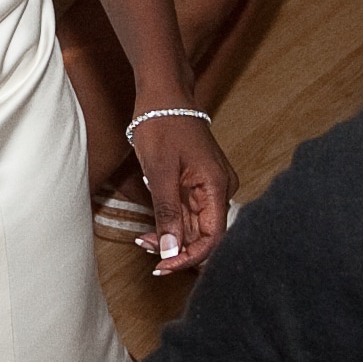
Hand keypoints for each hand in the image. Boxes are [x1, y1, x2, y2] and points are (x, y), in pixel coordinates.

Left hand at [126, 110, 236, 275]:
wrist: (163, 95)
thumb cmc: (162, 126)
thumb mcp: (160, 172)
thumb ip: (168, 213)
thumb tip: (171, 252)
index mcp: (217, 187)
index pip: (213, 238)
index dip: (189, 258)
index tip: (163, 266)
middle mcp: (219, 189)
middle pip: (204, 235)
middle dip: (175, 248)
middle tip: (145, 248)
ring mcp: (210, 187)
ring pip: (194, 226)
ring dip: (170, 237)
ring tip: (143, 239)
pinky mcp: (198, 184)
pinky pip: (188, 213)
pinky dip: (170, 223)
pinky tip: (150, 229)